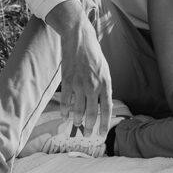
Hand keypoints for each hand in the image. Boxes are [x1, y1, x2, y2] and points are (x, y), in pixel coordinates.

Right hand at [59, 15, 112, 138]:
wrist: (79, 37)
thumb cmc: (93, 53)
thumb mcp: (104, 69)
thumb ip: (103, 85)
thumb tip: (101, 102)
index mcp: (105, 82)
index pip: (107, 108)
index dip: (104, 123)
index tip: (102, 133)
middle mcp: (94, 85)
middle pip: (92, 113)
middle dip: (89, 126)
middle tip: (88, 134)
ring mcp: (80, 83)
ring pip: (78, 110)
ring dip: (77, 120)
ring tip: (77, 124)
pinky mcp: (67, 80)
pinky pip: (65, 101)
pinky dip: (65, 110)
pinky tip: (64, 115)